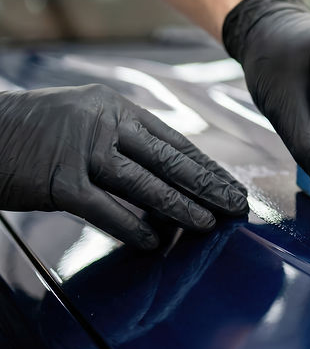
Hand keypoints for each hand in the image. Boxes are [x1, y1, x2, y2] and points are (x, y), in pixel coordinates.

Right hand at [0, 84, 247, 248]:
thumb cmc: (35, 131)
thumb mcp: (84, 118)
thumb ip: (124, 139)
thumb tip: (166, 169)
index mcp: (115, 107)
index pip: (173, 140)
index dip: (205, 166)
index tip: (230, 184)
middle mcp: (103, 123)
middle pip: (168, 160)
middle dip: (207, 186)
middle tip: (236, 204)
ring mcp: (82, 151)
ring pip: (144, 184)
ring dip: (180, 207)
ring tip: (208, 223)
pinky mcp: (60, 182)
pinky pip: (106, 210)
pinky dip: (133, 227)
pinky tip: (155, 241)